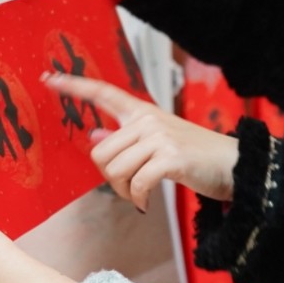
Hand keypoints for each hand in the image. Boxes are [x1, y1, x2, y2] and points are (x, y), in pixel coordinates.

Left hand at [47, 73, 238, 208]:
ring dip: (123, 192)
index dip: (74, 86)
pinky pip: (135, 183)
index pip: (103, 93)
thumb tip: (95, 135)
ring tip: (140, 195)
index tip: (48, 79)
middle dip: (108, 178)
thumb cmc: (195, 156)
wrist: (235, 165)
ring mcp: (159, 137)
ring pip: (115, 170)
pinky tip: (146, 203)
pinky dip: (138, 199)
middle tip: (127, 188)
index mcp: (143, 112)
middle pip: (100, 151)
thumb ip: (125, 139)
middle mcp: (148, 120)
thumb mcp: (158, 142)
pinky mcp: (170, 158)